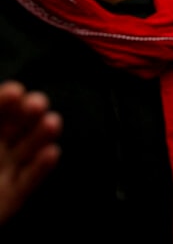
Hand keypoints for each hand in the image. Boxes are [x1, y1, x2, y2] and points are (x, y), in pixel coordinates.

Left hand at [0, 81, 60, 224]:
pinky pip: (31, 179)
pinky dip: (42, 167)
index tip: (15, 91)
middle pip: (15, 126)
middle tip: (37, 104)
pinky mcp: (13, 197)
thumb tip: (5, 94)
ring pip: (28, 149)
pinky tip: (52, 153)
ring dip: (41, 135)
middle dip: (28, 112)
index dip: (5, 100)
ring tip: (52, 122)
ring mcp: (4, 174)